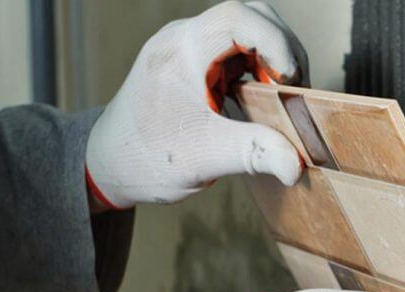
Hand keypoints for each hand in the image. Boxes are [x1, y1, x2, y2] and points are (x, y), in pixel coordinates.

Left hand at [86, 1, 307, 208]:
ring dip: (275, 58)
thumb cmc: (145, 157)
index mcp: (181, 51)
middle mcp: (185, 40)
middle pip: (251, 15)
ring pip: (249, 30)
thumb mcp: (203, 158)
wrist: (110, 163)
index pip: (238, 18)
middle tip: (293, 90)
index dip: (276, 43)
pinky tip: (265, 100)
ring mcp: (192, 49)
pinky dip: (263, 70)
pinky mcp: (199, 63)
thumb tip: (294, 164)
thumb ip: (253, 154)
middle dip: (283, 48)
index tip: (290, 82)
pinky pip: (241, 51)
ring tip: (282, 97)